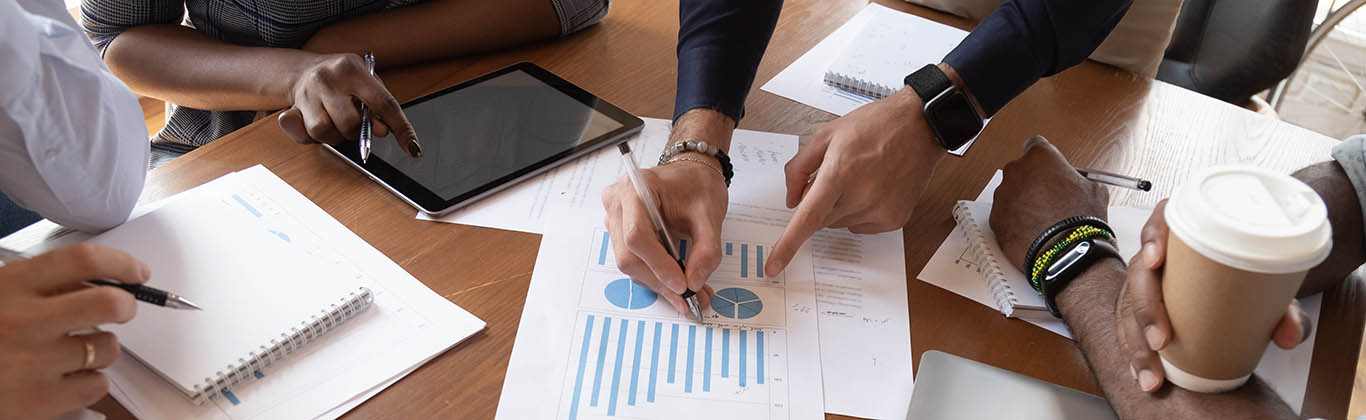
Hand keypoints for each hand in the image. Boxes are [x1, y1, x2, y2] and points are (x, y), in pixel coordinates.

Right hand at [0, 244, 147, 418]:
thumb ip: (39, 286)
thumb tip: (98, 281)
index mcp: (10, 287)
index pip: (82, 260)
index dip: (120, 263)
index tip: (136, 272)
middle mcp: (24, 321)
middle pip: (110, 303)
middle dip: (126, 305)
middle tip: (121, 309)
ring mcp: (34, 362)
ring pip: (107, 348)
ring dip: (101, 348)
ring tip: (73, 351)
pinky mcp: (40, 400)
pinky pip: (96, 385)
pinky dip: (89, 382)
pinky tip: (64, 377)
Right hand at [277, 53, 421, 155]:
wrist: (304, 70)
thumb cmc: (342, 79)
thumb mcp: (366, 81)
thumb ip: (379, 105)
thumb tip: (383, 130)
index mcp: (352, 69)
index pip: (383, 103)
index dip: (401, 128)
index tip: (412, 148)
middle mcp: (327, 78)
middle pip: (351, 123)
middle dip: (357, 132)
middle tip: (354, 124)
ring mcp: (307, 93)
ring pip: (326, 132)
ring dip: (336, 136)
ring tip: (336, 122)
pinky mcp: (291, 108)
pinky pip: (306, 136)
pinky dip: (315, 138)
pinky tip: (318, 124)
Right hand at [600, 110, 732, 315]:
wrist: (691, 174)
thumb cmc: (697, 184)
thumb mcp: (710, 214)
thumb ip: (706, 249)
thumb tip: (695, 281)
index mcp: (635, 188)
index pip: (637, 235)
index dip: (658, 265)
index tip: (682, 285)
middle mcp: (617, 203)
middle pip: (629, 255)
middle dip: (660, 281)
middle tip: (690, 299)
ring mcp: (615, 219)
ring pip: (630, 264)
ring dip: (659, 283)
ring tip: (690, 293)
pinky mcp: (620, 233)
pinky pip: (634, 261)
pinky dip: (656, 276)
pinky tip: (677, 282)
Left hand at [764, 88, 944, 275]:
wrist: (920, 126)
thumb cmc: (876, 125)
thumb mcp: (827, 135)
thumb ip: (800, 167)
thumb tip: (792, 199)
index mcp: (840, 173)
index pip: (807, 218)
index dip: (788, 244)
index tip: (774, 265)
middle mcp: (861, 196)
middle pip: (821, 220)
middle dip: (820, 202)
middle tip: (835, 177)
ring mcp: (880, 211)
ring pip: (840, 223)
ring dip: (840, 206)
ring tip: (859, 177)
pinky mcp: (894, 219)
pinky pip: (861, 226)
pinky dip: (859, 212)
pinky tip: (872, 187)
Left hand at [989, 136, 1108, 269]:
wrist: (1064, 252)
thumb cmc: (1079, 220)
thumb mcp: (1094, 191)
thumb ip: (1080, 179)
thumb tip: (1079, 184)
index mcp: (1040, 157)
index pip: (1037, 144)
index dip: (1045, 158)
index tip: (1050, 168)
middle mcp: (1016, 171)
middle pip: (1022, 170)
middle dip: (1033, 181)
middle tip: (1050, 197)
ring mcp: (1002, 194)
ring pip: (1012, 193)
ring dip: (1023, 201)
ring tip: (1043, 218)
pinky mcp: (994, 217)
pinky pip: (1005, 214)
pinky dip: (1014, 220)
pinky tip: (1032, 230)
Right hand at [1117, 200, 1312, 391]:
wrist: (1230, 288)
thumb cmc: (1241, 278)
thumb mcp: (1265, 288)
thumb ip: (1283, 310)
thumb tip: (1289, 334)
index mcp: (1185, 233)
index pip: (1161, 221)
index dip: (1153, 237)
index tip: (1157, 260)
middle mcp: (1159, 254)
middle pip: (1139, 272)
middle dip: (1145, 309)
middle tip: (1161, 340)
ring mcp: (1145, 281)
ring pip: (1128, 306)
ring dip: (1136, 342)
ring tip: (1152, 372)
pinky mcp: (1139, 306)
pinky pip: (1127, 327)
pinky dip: (1135, 353)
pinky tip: (1141, 374)